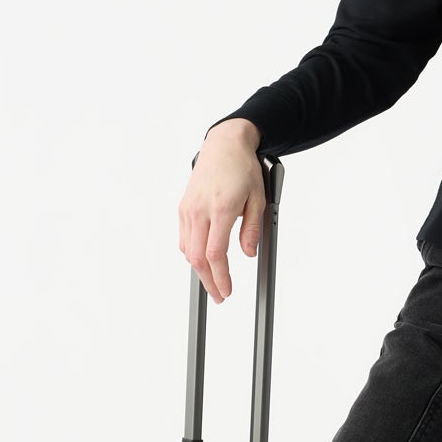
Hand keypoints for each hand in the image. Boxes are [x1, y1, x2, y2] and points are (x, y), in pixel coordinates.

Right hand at [178, 119, 264, 303]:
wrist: (224, 145)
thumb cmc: (242, 168)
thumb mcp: (258, 198)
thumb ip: (252, 229)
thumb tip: (249, 253)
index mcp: (221, 209)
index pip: (216, 254)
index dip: (220, 277)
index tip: (226, 290)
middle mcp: (200, 210)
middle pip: (198, 258)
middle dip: (208, 282)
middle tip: (219, 296)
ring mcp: (188, 209)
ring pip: (188, 250)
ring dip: (199, 270)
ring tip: (212, 282)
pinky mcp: (183, 207)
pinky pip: (184, 238)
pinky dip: (192, 254)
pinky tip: (202, 261)